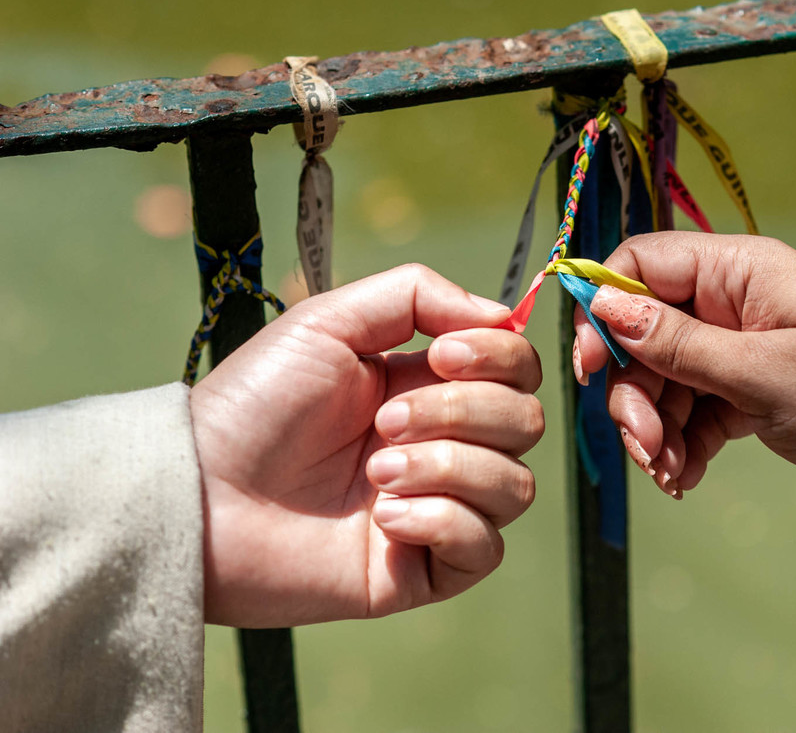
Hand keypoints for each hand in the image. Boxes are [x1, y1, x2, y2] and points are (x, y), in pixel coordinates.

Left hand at [190, 265, 542, 626]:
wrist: (199, 494)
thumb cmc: (254, 405)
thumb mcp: (328, 321)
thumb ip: (417, 296)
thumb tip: (502, 315)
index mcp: (429, 387)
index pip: (518, 369)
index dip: (499, 358)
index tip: (441, 356)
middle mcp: (445, 445)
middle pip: (526, 423)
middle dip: (461, 413)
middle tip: (383, 423)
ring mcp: (439, 507)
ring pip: (515, 486)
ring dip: (448, 468)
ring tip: (375, 475)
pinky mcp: (424, 569)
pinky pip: (485, 546)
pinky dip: (444, 522)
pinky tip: (383, 519)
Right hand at [573, 232, 795, 507]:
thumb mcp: (761, 374)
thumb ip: (677, 343)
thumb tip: (603, 304)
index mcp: (740, 270)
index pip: (642, 262)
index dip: (603, 308)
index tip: (588, 368)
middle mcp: (735, 301)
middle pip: (645, 332)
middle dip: (634, 392)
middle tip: (644, 446)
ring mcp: (743, 346)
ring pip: (666, 379)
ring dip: (656, 429)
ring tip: (668, 475)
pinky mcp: (752, 389)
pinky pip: (695, 410)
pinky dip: (684, 443)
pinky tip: (686, 479)